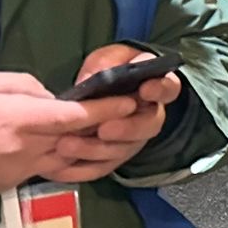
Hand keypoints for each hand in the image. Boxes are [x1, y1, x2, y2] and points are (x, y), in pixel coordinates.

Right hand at [0, 71, 139, 195]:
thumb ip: (29, 88)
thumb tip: (55, 99)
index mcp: (20, 119)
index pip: (74, 116)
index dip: (105, 110)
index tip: (129, 102)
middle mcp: (27, 146)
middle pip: (79, 139)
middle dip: (109, 128)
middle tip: (134, 115)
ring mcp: (24, 167)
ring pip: (72, 159)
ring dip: (97, 148)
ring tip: (118, 133)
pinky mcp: (19, 180)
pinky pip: (57, 171)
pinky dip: (77, 163)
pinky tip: (92, 153)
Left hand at [44, 45, 182, 183]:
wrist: (90, 95)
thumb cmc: (106, 71)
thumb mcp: (106, 58)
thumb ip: (106, 65)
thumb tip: (97, 80)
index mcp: (154, 88)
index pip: (168, 89)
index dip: (160, 90)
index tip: (145, 89)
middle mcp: (148, 117)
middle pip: (149, 127)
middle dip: (128, 129)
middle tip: (103, 129)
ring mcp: (131, 140)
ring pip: (122, 150)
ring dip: (95, 150)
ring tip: (66, 144)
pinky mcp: (111, 158)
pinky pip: (100, 168)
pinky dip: (79, 169)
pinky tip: (59, 165)